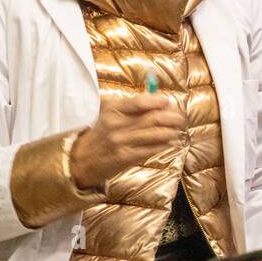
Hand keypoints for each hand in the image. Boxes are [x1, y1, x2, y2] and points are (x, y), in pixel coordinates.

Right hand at [69, 92, 184, 192]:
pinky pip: (150, 150)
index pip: (138, 102)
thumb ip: (130, 107)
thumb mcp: (109, 114)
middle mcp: (116, 125)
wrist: (81, 159)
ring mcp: (121, 142)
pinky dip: (163, 146)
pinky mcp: (125, 158)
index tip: (168, 102)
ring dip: (170, 132)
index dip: (157, 101)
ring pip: (154, 135)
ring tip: (177, 130)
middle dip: (171, 117)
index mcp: (112, 110)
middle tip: (180, 118)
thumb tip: (159, 101)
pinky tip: (171, 143)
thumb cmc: (100, 134)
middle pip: (151, 118)